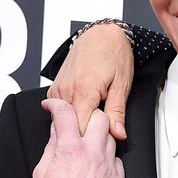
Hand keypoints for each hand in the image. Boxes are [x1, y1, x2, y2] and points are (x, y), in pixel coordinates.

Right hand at [33, 98, 125, 177]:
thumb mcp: (41, 173)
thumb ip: (51, 148)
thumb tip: (56, 132)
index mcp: (70, 150)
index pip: (66, 113)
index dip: (56, 105)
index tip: (52, 106)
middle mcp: (93, 154)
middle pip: (99, 117)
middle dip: (87, 116)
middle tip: (77, 125)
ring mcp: (109, 167)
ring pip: (110, 137)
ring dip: (98, 138)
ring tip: (85, 150)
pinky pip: (116, 161)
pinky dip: (106, 160)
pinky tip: (95, 170)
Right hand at [47, 22, 134, 138]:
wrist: (102, 34)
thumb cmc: (114, 54)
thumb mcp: (122, 85)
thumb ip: (117, 112)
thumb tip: (118, 133)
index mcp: (84, 91)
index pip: (80, 128)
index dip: (91, 138)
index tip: (100, 142)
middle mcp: (67, 90)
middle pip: (70, 125)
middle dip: (84, 133)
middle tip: (99, 133)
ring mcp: (59, 88)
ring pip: (63, 117)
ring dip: (77, 121)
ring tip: (93, 116)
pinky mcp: (55, 87)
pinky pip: (60, 107)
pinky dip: (71, 112)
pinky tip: (83, 109)